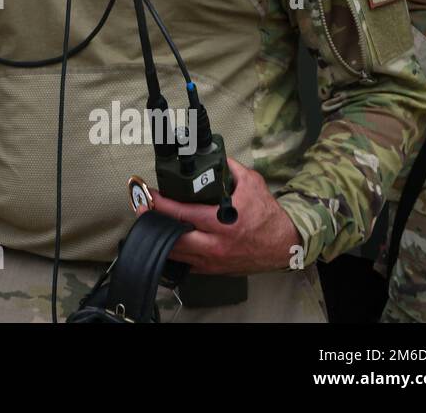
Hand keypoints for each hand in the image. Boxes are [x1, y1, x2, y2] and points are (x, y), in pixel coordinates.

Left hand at [143, 158, 300, 274]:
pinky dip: (173, 252)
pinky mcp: (213, 270)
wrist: (284, 245)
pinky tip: (164, 240)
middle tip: (141, 207)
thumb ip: (231, 168)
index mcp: (223, 222)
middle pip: (173, 236)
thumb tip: (215, 155)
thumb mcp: (252, 184)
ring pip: (176, 253)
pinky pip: (185, 264)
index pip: (183, 213)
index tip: (148, 193)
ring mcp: (213, 260)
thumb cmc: (268, 215)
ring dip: (159, 237)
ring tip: (148, 222)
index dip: (161, 203)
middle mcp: (216, 244)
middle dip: (153, 222)